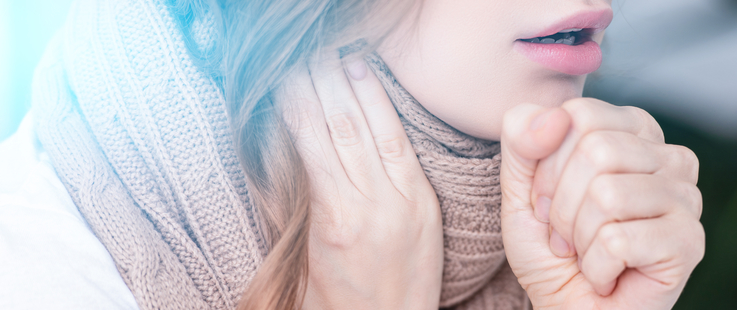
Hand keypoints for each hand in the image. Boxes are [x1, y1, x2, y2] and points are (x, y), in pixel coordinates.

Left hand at [275, 56, 442, 308]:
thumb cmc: (395, 289)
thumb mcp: (418, 236)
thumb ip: (397, 190)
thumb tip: (366, 146)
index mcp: (420, 200)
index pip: (394, 132)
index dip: (373, 93)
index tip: (357, 65)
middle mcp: (396, 199)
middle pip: (364, 125)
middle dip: (339, 82)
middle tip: (322, 56)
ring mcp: (366, 210)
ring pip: (339, 134)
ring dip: (318, 93)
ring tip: (303, 68)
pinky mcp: (335, 225)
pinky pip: (317, 159)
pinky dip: (303, 124)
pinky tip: (293, 103)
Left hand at [500, 99, 704, 308]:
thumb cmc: (553, 252)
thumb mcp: (521, 189)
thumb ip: (522, 139)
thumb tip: (554, 116)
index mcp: (634, 130)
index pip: (580, 115)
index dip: (547, 166)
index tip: (549, 202)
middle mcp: (670, 156)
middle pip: (596, 151)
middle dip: (562, 205)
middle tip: (568, 236)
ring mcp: (687, 197)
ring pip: (608, 195)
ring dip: (579, 238)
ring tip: (589, 253)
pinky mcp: (689, 241)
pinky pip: (618, 240)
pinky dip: (596, 266)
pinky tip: (610, 274)